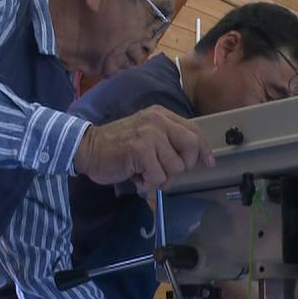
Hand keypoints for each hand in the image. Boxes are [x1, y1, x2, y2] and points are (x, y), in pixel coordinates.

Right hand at [72, 105, 214, 189]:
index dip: (204, 150)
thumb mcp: (147, 136)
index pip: (194, 131)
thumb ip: (169, 142)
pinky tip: (135, 175)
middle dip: (182, 166)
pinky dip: (148, 183)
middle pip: (191, 147)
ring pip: (175, 167)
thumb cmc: (118, 146)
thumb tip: (197, 159)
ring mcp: (150, 134)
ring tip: (144, 171)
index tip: (209, 163)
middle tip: (164, 171)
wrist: (88, 148)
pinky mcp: (141, 150)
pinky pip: (159, 177)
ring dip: (161, 178)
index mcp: (162, 115)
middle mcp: (158, 121)